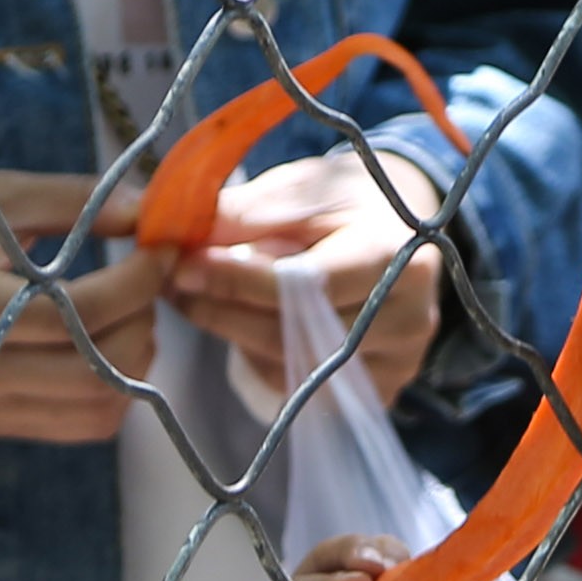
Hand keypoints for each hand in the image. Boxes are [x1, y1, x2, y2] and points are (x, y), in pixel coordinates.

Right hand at [0, 169, 167, 444]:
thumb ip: (80, 201)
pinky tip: (106, 341)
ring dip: (135, 359)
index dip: (137, 282)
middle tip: (148, 277)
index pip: (77, 314)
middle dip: (143, 321)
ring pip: (99, 408)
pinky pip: (80, 424)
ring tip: (131, 309)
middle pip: (96, 371)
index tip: (159, 247)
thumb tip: (153, 214)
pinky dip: (112, 388)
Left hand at [163, 148, 451, 404]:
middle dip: (224, 309)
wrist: (396, 233)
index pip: (308, 283)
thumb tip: (176, 234)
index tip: (185, 266)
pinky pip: (302, 388)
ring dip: (233, 334)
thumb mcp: (299, 189)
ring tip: (195, 299)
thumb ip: (244, 212)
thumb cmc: (343, 204)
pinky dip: (261, 358)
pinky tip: (243, 324)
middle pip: (297, 333)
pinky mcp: (382, 391)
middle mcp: (408, 318)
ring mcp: (398, 363)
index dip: (240, 280)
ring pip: (293, 367)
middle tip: (173, 285)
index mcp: (394, 256)